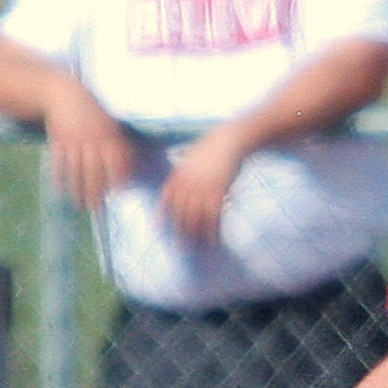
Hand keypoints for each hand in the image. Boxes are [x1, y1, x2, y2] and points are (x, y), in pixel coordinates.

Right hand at [42, 88, 136, 210]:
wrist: (64, 94)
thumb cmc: (93, 116)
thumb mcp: (110, 126)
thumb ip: (119, 147)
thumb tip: (130, 173)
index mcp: (110, 135)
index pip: (117, 162)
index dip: (118, 180)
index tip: (117, 194)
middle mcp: (93, 138)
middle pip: (95, 171)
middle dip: (95, 192)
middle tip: (95, 208)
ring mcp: (75, 139)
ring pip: (76, 170)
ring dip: (77, 190)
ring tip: (79, 205)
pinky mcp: (58, 139)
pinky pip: (59, 162)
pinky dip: (59, 178)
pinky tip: (60, 190)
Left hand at [159, 125, 247, 243]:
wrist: (230, 139)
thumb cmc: (211, 149)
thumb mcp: (190, 158)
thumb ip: (182, 173)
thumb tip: (177, 186)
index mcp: (179, 175)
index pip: (167, 198)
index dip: (162, 214)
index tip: (157, 228)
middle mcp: (188, 183)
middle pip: (181, 213)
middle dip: (180, 232)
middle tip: (182, 248)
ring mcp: (203, 187)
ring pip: (196, 217)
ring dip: (197, 236)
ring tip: (200, 248)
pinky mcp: (219, 189)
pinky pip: (214, 215)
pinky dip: (213, 229)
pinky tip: (215, 239)